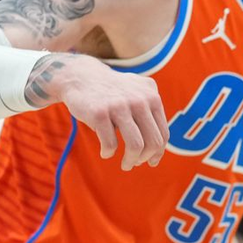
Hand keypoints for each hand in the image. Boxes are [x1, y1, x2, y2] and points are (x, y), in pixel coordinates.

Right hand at [29, 54, 168, 169]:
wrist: (80, 76)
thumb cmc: (112, 92)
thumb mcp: (137, 94)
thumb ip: (151, 114)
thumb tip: (157, 152)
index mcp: (152, 97)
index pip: (163, 133)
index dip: (158, 152)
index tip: (151, 161)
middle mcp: (139, 100)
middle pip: (153, 142)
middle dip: (145, 158)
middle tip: (136, 164)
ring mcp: (119, 106)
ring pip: (136, 146)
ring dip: (131, 161)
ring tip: (126, 165)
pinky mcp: (100, 113)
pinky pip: (111, 144)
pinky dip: (109, 153)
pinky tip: (105, 153)